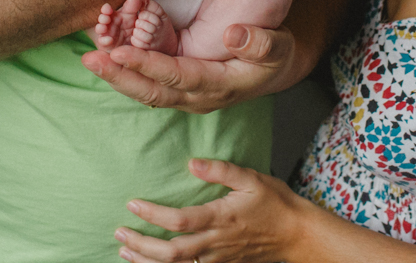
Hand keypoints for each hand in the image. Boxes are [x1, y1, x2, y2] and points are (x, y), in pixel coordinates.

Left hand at [82, 23, 294, 112]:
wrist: (274, 69)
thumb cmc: (277, 54)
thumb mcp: (280, 46)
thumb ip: (260, 41)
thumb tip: (233, 34)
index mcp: (219, 85)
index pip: (176, 77)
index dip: (147, 65)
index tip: (119, 52)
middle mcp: (197, 96)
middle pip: (151, 92)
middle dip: (119, 77)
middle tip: (90, 60)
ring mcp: (186, 95)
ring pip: (145, 91)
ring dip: (116, 76)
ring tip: (89, 58)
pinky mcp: (179, 86)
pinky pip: (147, 83)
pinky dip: (125, 71)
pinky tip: (106, 54)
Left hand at [115, 158, 306, 262]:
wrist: (296, 235)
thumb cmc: (276, 203)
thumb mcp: (252, 178)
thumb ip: (221, 170)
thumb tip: (192, 163)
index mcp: (221, 218)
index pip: (179, 220)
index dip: (152, 214)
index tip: (132, 204)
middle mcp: (216, 242)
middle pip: (171, 252)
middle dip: (141, 245)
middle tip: (119, 233)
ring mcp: (218, 258)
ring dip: (147, 261)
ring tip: (125, 252)